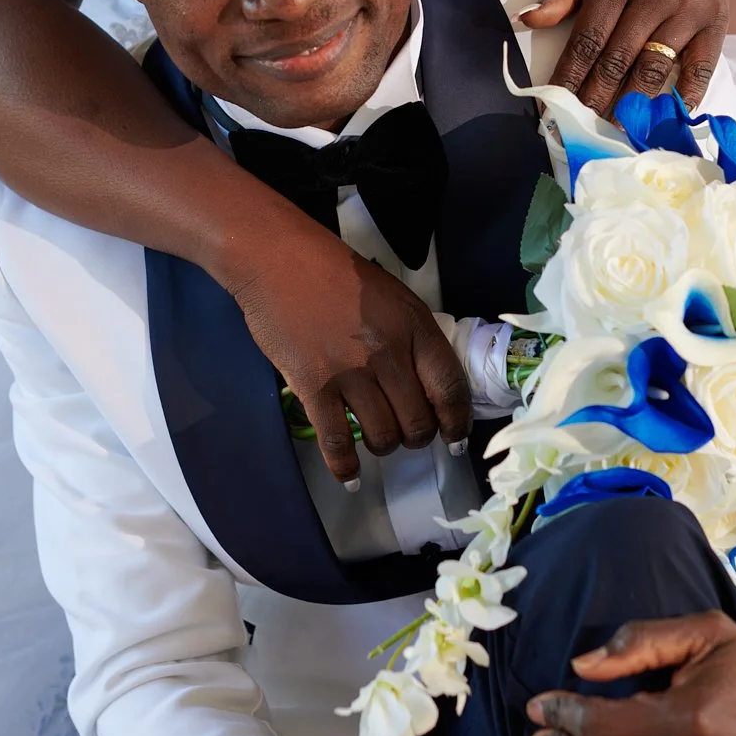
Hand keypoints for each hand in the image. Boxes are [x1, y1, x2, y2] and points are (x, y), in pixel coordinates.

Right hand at [233, 208, 470, 485]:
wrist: (279, 261)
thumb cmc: (338, 275)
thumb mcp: (394, 298)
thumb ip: (415, 339)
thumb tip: (430, 387)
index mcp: (415, 327)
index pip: (449, 388)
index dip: (457, 422)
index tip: (454, 438)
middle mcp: (388, 353)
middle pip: (418, 421)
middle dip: (418, 438)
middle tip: (408, 435)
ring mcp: (350, 372)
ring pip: (383, 436)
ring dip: (384, 446)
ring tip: (377, 439)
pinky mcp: (314, 386)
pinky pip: (337, 441)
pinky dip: (345, 465)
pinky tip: (349, 475)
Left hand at [522, 0, 732, 114]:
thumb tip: (527, 20)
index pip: (587, 38)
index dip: (569, 76)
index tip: (553, 105)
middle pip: (618, 60)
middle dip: (595, 99)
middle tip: (579, 129)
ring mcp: (689, 9)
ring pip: (654, 69)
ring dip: (632, 106)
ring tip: (613, 132)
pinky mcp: (715, 23)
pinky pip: (700, 68)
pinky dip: (683, 97)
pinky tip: (665, 119)